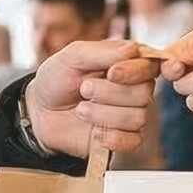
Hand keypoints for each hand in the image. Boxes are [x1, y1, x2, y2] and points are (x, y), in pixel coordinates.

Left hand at [24, 39, 159, 155]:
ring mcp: (131, 114)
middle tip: (84, 90)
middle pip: (144, 94)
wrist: (41, 111)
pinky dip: (110, 138)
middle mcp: (135, 88)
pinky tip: (94, 132)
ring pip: (136, 118)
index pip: (150, 65)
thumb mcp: (73, 56)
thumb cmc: (58, 79)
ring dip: (102, 115)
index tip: (111, 73)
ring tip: (81, 109)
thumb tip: (133, 50)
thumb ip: (102, 51)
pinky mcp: (125, 138)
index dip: (133, 71)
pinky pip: (133, 141)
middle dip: (110, 93)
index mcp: (128, 63)